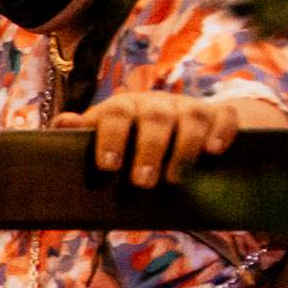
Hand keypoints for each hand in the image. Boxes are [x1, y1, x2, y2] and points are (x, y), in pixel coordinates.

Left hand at [55, 93, 242, 186]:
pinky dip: (222, 131)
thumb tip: (61, 122)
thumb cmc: (127, 144)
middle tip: (142, 182)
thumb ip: (84, 138)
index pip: (115, 113)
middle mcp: (156, 105)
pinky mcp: (218, 115)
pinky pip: (225, 116)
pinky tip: (215, 151)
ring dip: (185, 147)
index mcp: (123, 109)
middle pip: (155, 117)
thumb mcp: (103, 142)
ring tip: (175, 179)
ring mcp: (188, 108)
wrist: (175, 128)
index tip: (108, 166)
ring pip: (192, 116)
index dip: (111, 136)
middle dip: (149, 148)